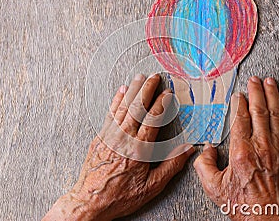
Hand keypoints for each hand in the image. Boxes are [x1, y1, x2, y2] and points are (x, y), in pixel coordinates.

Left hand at [43, 74, 194, 220]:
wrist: (90, 201)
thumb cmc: (121, 196)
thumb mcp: (152, 186)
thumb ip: (171, 166)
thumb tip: (188, 150)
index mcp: (139, 150)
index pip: (153, 119)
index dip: (162, 104)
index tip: (168, 93)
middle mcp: (124, 138)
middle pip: (137, 107)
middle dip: (147, 89)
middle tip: (154, 77)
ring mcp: (110, 136)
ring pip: (123, 107)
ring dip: (133, 90)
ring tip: (139, 78)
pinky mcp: (100, 138)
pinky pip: (109, 114)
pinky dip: (116, 101)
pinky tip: (121, 92)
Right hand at [193, 76, 278, 219]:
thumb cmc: (244, 206)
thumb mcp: (214, 188)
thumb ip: (204, 165)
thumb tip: (206, 149)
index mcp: (241, 152)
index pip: (240, 118)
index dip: (239, 103)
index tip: (238, 94)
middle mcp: (262, 146)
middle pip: (259, 111)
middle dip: (256, 91)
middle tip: (254, 79)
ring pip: (277, 114)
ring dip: (273, 95)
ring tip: (270, 81)